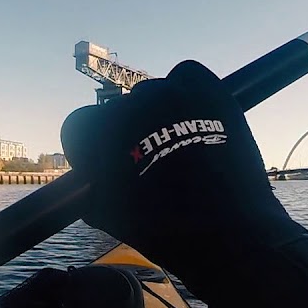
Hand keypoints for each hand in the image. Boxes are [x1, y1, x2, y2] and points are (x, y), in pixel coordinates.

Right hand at [61, 60, 306, 270]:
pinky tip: (197, 117)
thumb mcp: (110, 216)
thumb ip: (91, 190)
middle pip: (118, 111)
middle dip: (128, 133)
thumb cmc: (166, 230)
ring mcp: (170, 93)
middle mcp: (129, 104)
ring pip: (153, 96)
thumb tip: (89, 182)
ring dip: (160, 115)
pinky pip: (187, 77)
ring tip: (182, 148)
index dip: (90, 146)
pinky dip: (188, 92)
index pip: (79, 125)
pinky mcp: (206, 89)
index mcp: (98, 134)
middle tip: (148, 161)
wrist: (228, 230)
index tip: (103, 161)